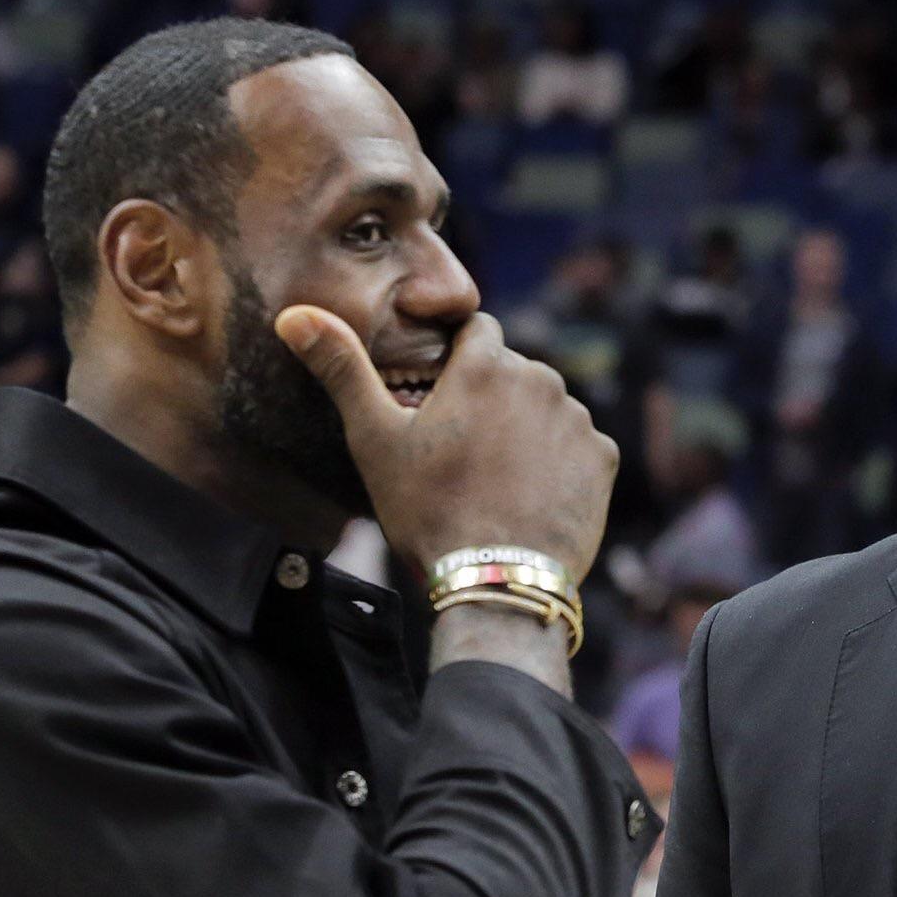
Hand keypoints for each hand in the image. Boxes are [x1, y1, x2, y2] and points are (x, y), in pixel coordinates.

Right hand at [274, 306, 618, 581]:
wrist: (496, 582)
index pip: (477, 332)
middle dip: (491, 400)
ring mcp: (578, 420)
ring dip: (526, 430)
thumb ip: (341, 369)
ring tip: (496, 480)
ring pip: (546, 409)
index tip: (442, 399)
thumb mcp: (374, 440)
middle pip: (513, 373)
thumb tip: (293, 314)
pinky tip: (530, 496)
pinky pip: (578, 446)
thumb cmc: (429, 510)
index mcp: (486, 365)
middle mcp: (541, 379)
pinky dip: (559, 464)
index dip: (457, 361)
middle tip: (463, 453)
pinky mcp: (604, 458)